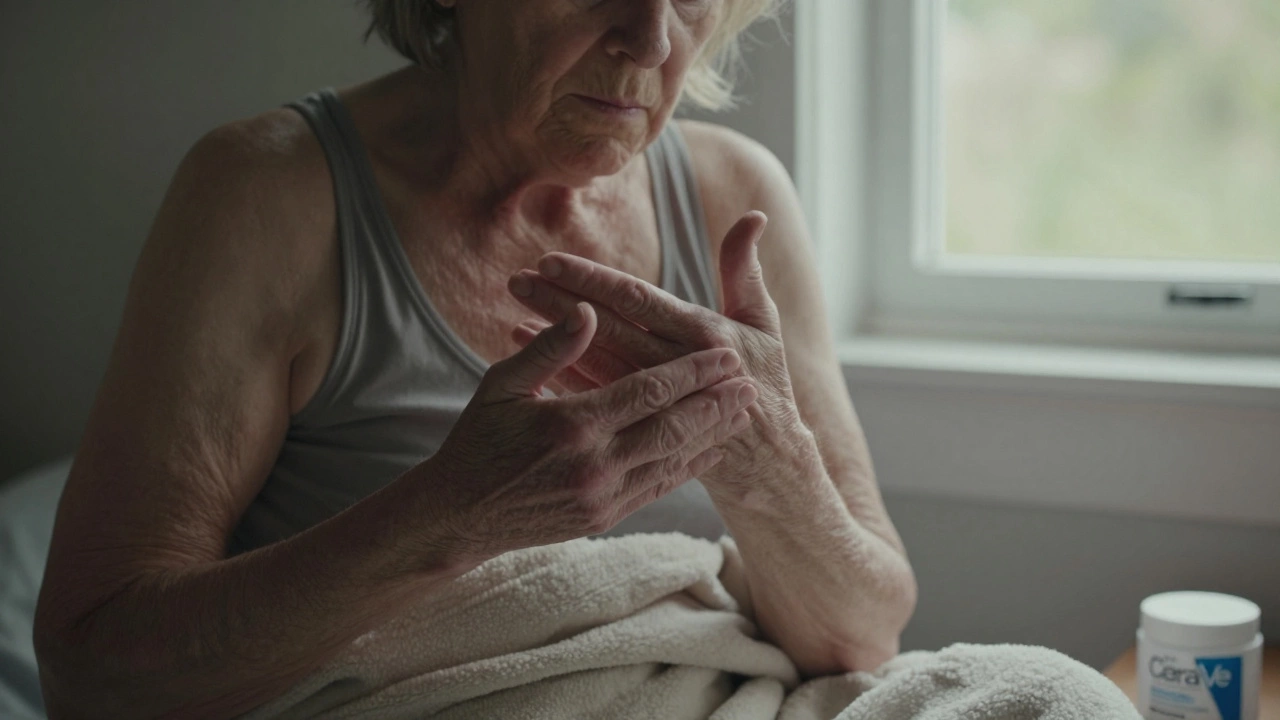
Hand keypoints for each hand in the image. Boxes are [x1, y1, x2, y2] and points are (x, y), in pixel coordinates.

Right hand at [424, 302, 757, 561]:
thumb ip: (550, 349)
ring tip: (742, 413)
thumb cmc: (477, 441)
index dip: (690, 371)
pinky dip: (687, 468)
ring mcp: (601, 496)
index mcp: (570, 424)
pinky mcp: (604, 518)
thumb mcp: (501, 386)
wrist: (460, 516)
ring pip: (671, 460)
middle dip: (715, 403)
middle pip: (671, 427)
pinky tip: (709, 451)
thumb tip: (588, 310)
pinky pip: (657, 488)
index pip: (646, 391)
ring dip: (711, 435)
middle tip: (750, 383)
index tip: (723, 352)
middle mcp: (593, 464)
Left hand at [505, 212, 810, 491]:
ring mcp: (656, 404)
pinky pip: (594, 399)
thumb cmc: (765, 380)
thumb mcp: (762, 323)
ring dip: (553, 339)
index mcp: (703, 335)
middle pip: (607, 329)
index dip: (593, 280)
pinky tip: (529, 354)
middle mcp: (675, 367)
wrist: (767, 461)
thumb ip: (745, 270)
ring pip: (595, 364)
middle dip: (560, 303)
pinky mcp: (643, 428)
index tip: (550, 261)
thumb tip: (754, 215)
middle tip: (517, 280)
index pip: (638, 300)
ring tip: (516, 309)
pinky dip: (561, 375)